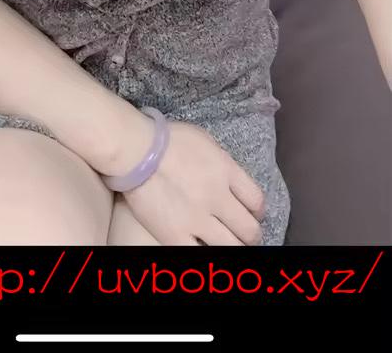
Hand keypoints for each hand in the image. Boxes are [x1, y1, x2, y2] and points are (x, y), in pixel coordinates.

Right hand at [121, 119, 265, 245]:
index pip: (257, 201)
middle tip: (245, 236)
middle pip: (249, 229)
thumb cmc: (166, 138)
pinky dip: (206, 252)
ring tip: (229, 245)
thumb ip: (222, 164)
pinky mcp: (175, 235)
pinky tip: (203, 247)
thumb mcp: (205, 141)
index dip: (258, 212)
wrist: (135, 149)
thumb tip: (230, 180)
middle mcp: (218, 197)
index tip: (254, 214)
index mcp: (226, 171)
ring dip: (234, 247)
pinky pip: (200, 255)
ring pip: (231, 247)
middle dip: (250, 235)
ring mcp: (197, 219)